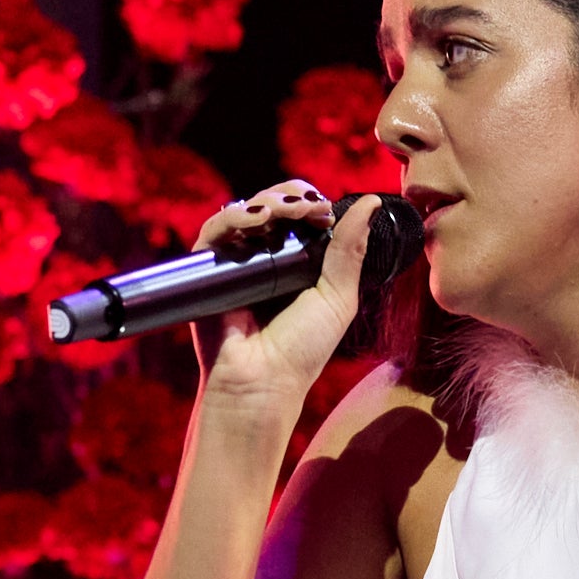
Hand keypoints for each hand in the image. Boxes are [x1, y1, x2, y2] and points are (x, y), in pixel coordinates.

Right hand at [191, 178, 376, 413]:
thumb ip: (351, 250)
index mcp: (296, 263)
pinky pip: (216, 229)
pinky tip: (257, 218)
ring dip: (268, 200)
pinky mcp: (206, 268)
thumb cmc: (302, 351)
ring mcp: (235, 261)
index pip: (300, 213)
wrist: (261, 382)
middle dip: (291, 196)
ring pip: (246, 210)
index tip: (324, 209)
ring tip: (288, 211)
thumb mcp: (338, 297)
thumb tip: (371, 201)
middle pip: (272, 204)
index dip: (310, 201)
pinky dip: (235, 215)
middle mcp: (264, 257)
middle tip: (308, 208)